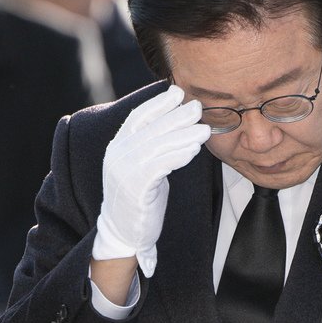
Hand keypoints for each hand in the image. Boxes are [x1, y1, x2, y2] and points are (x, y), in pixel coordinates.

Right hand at [93, 86, 209, 276]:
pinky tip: (194, 150)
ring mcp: (123, 171)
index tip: (177, 91)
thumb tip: (177, 122)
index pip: (138, 117)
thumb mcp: (143, 166)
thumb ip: (153, 146)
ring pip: (157, 146)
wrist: (124, 231)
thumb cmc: (140, 197)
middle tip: (198, 106)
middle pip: (151, 128)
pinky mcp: (135, 188)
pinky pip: (159, 166)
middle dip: (176, 116)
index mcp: (118, 146)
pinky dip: (178, 155)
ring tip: (205, 129)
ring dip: (183, 135)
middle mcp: (117, 155)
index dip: (158, 103)